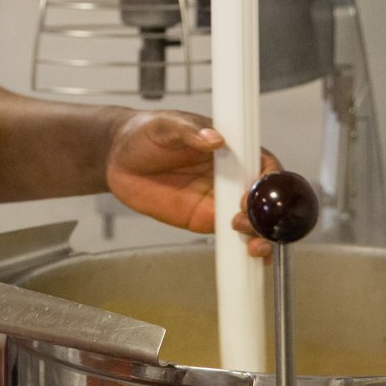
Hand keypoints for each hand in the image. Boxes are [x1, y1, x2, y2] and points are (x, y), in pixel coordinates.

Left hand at [105, 111, 279, 239]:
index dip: (268, 181)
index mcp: (232, 148)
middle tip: (246, 222)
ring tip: (251, 246)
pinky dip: (243, 249)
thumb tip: (213, 138)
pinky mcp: (205, 220)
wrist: (117, 158)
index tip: (254, 194)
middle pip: (266, 199)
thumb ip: (188, 131)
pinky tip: (248, 260)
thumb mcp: (164, 125)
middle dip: (268, 216)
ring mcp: (220, 199)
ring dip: (262, 237)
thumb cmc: (144, 132)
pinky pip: (232, 236)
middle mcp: (232, 175)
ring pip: (254, 221)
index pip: (264, 164)